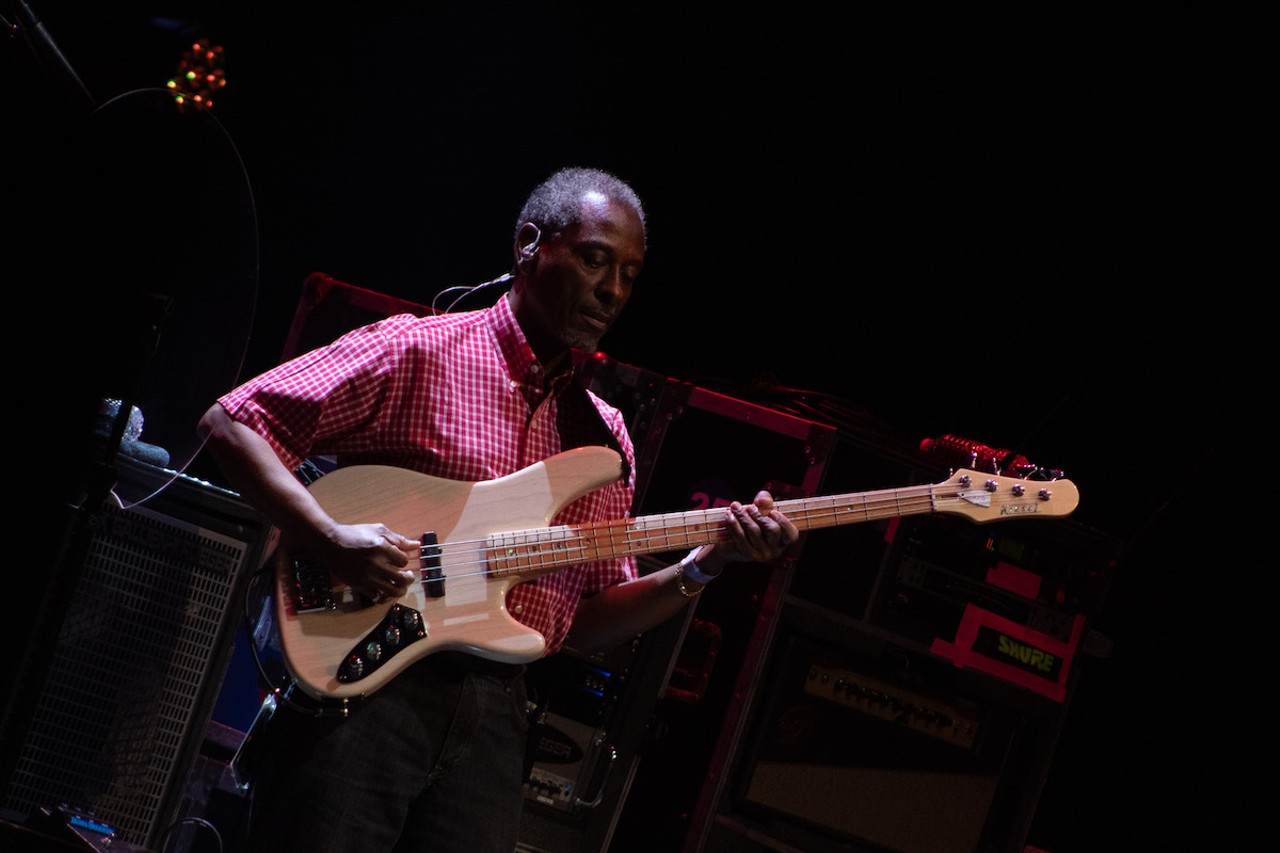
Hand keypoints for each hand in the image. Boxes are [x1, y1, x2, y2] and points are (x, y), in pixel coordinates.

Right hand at [296, 522, 417, 601]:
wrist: (330, 543)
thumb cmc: (354, 534)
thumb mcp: (378, 530)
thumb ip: (398, 539)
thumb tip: (416, 546)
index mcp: (381, 547)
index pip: (403, 561)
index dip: (404, 561)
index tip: (400, 559)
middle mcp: (375, 563)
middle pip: (402, 579)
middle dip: (409, 579)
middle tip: (407, 576)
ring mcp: (366, 576)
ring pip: (391, 591)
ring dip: (400, 590)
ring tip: (400, 586)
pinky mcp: (358, 585)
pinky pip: (376, 597)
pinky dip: (384, 596)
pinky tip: (384, 590)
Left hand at [697, 491, 798, 573]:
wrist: (732, 542)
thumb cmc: (753, 523)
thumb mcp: (762, 510)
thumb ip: (765, 502)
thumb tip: (762, 500)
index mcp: (784, 540)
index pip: (791, 534)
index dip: (784, 522)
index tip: (772, 512)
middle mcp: (776, 549)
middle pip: (773, 530)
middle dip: (760, 516)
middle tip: (749, 507)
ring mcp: (762, 553)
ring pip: (755, 532)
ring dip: (744, 516)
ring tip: (735, 507)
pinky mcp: (747, 554)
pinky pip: (741, 537)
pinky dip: (734, 524)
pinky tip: (729, 515)